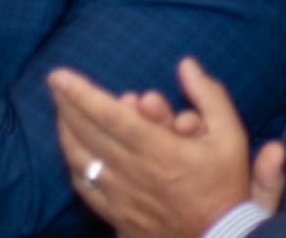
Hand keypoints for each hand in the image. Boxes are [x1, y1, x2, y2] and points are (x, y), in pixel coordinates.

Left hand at [50, 57, 277, 237]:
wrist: (218, 237)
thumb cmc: (224, 184)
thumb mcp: (230, 134)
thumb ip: (208, 95)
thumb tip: (186, 64)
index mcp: (159, 150)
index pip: (111, 117)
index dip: (82, 95)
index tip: (60, 76)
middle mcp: (132, 172)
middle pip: (87, 134)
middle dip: (67, 105)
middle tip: (55, 84)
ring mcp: (119, 196)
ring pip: (80, 159)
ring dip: (66, 131)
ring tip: (60, 110)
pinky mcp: (115, 214)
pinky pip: (84, 186)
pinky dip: (74, 162)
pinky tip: (72, 149)